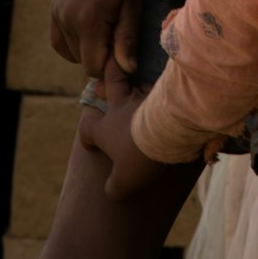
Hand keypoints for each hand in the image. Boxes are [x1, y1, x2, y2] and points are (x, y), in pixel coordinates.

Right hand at [49, 0, 146, 76]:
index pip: (92, 66)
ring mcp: (57, 12)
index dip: (111, 65)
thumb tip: (127, 71)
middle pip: (82, 60)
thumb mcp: (134, 7)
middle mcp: (66, 17)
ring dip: (88, 47)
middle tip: (118, 32)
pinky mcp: (54, 7)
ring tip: (107, 25)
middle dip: (101, 54)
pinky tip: (91, 30)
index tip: (124, 49)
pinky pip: (59, 40)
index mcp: (88, 19)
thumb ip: (127, 41)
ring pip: (71, 52)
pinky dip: (74, 42)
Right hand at [79, 56, 165, 199]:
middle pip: (112, 84)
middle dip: (110, 76)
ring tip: (143, 84)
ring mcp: (144, 97)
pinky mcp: (165, 92)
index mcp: (106, 129)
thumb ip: (114, 186)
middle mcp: (121, 108)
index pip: (88, 128)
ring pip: (138, 83)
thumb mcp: (123, 182)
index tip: (89, 141)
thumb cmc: (140, 156)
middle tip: (110, 68)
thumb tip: (111, 191)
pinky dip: (164, 89)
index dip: (86, 134)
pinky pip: (162, 86)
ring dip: (139, 84)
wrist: (167, 131)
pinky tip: (170, 92)